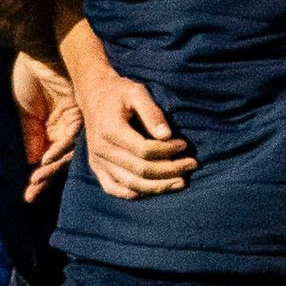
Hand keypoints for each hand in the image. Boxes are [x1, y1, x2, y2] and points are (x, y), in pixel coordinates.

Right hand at [12, 53, 77, 196]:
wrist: (40, 52)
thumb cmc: (30, 76)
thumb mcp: (25, 109)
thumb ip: (30, 135)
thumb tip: (33, 161)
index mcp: (49, 129)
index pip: (45, 158)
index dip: (38, 175)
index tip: (28, 194)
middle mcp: (63, 130)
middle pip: (56, 160)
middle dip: (43, 178)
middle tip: (30, 195)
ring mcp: (71, 123)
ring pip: (64, 152)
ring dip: (49, 168)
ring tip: (35, 182)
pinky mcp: (77, 113)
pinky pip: (68, 136)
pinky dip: (55, 148)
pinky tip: (42, 160)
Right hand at [80, 64, 194, 199]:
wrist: (94, 97)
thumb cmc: (119, 92)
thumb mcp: (137, 92)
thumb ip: (152, 112)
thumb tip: (167, 135)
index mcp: (110, 130)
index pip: (144, 150)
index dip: (167, 150)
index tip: (184, 144)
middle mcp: (101, 149)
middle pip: (140, 170)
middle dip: (170, 170)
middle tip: (191, 164)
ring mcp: (97, 161)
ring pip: (130, 184)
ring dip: (158, 187)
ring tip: (180, 182)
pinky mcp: (97, 168)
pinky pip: (115, 189)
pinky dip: (135, 193)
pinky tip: (155, 189)